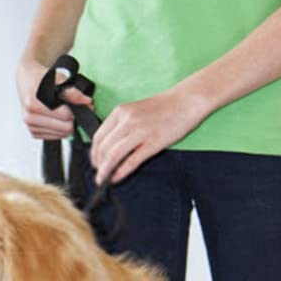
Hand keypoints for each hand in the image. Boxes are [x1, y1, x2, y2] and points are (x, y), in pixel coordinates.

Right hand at [17, 57, 93, 140]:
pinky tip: (56, 117)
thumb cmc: (41, 78)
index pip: (65, 116)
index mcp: (33, 103)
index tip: (81, 104)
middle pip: (65, 128)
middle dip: (73, 118)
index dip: (77, 110)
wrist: (28, 79)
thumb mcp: (58, 79)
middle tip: (73, 108)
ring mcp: (31, 127)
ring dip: (66, 124)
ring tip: (64, 111)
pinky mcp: (34, 133)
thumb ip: (73, 92)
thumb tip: (86, 102)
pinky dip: (60, 128)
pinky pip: (56, 137)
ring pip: (62, 135)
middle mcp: (30, 117)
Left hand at [91, 83, 211, 183]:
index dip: (93, 153)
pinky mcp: (153, 142)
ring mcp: (140, 131)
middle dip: (98, 164)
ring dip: (105, 170)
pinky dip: (121, 172)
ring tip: (104, 179)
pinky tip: (116, 178)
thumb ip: (121, 125)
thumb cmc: (164, 107)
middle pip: (103, 147)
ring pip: (113, 155)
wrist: (187, 101)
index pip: (98, 136)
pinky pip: (131, 161)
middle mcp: (127, 120)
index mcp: (121, 112)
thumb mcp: (135, 110)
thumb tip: (109, 145)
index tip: (94, 162)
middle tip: (99, 173)